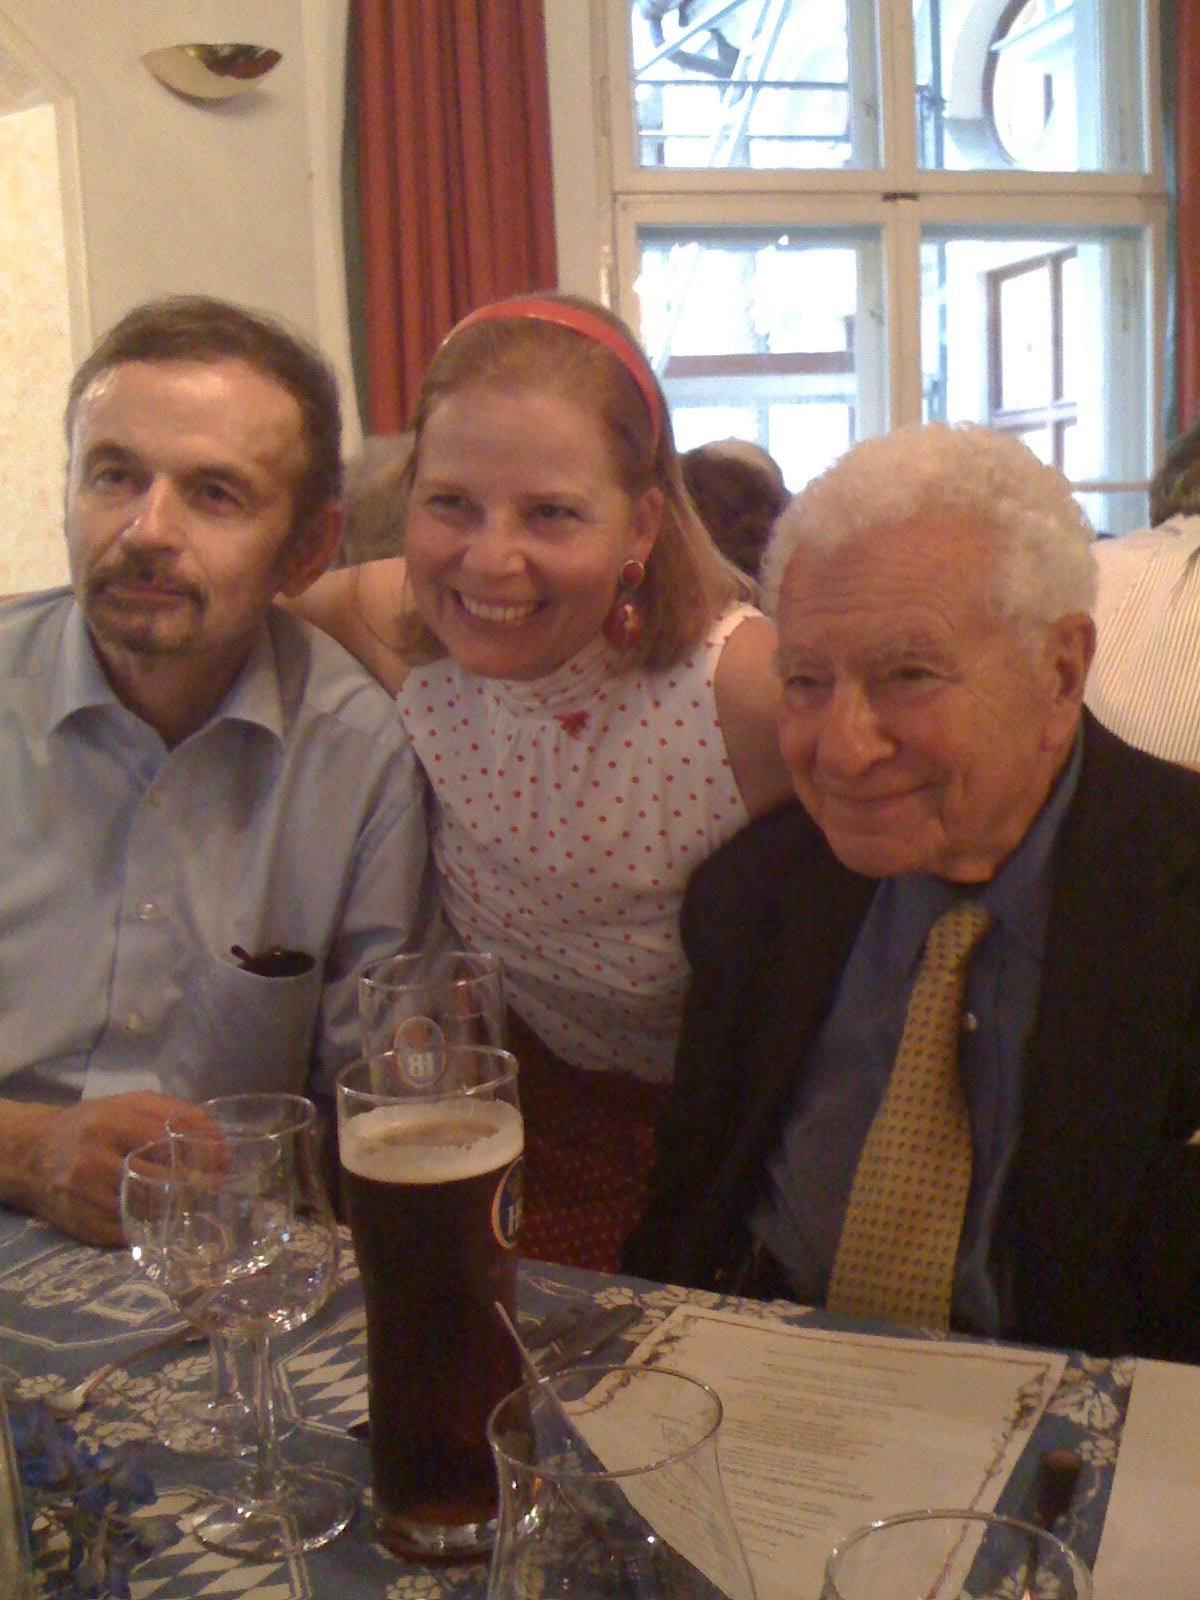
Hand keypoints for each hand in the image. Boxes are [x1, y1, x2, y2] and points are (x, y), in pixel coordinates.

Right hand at [1, 1093, 214, 1245]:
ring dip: (176, 1209)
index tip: (223, 1161)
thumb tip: (221, 1143)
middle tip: (216, 1186)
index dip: (199, 1151)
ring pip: (146, 1210)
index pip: (163, 1139)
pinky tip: (166, 1219)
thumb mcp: (130, 1104)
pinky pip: (129, 1233)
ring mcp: (85, 1198)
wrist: (33, 1154)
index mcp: (107, 1124)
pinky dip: (152, 1227)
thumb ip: (176, 1113)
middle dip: (193, 1185)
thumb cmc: (93, 1124)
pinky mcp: (83, 1227)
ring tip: (195, 1201)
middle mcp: (93, 1161)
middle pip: (157, 1180)